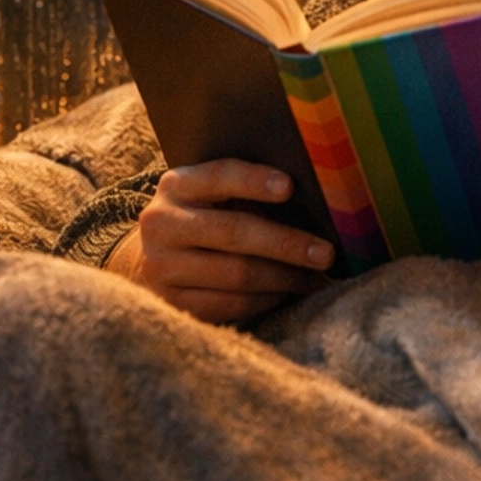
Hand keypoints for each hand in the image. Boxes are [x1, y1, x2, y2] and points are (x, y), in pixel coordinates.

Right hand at [105, 161, 334, 323]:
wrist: (155, 258)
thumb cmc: (204, 219)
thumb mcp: (212, 196)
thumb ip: (247, 193)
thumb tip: (314, 201)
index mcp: (176, 185)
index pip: (219, 176)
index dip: (254, 181)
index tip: (290, 188)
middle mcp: (161, 223)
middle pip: (234, 232)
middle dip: (287, 243)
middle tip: (326, 253)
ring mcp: (160, 266)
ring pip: (237, 273)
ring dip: (284, 278)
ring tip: (314, 278)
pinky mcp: (170, 302)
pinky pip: (230, 304)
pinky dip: (266, 299)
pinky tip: (286, 293)